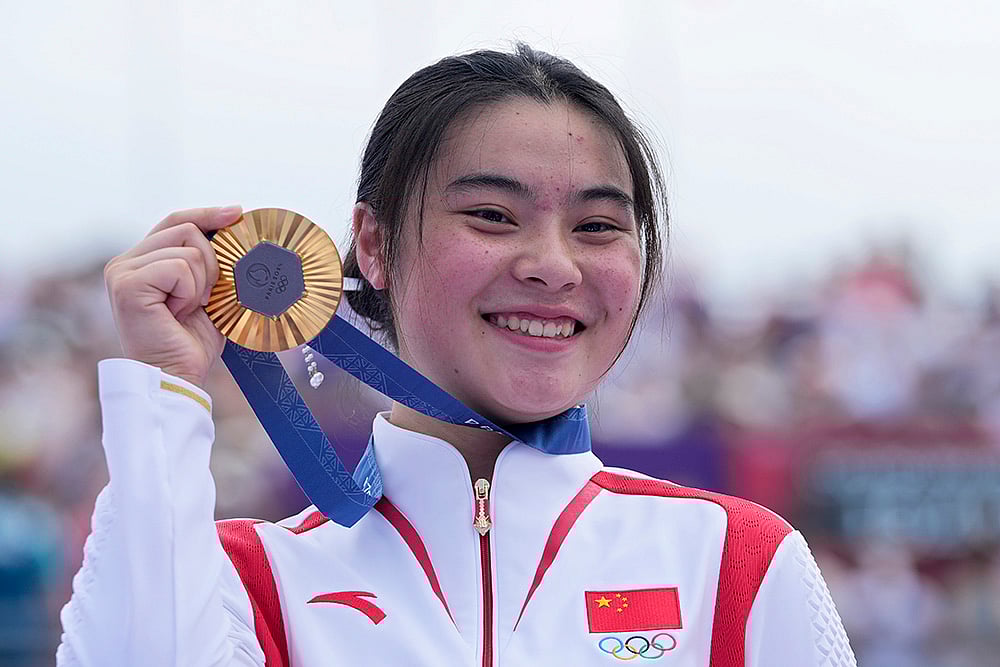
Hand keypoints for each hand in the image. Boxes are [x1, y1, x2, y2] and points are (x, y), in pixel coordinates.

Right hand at [104, 206, 242, 387]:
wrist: (176, 376)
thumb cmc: (192, 342)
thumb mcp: (207, 293)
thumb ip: (209, 262)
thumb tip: (236, 227)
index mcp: (142, 261)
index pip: (176, 221)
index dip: (207, 214)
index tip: (237, 213)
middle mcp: (125, 262)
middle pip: (186, 229)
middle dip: (211, 263)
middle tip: (204, 299)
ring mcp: (122, 271)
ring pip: (188, 249)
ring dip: (201, 283)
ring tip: (187, 310)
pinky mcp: (126, 284)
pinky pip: (179, 267)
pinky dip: (190, 292)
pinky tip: (178, 313)